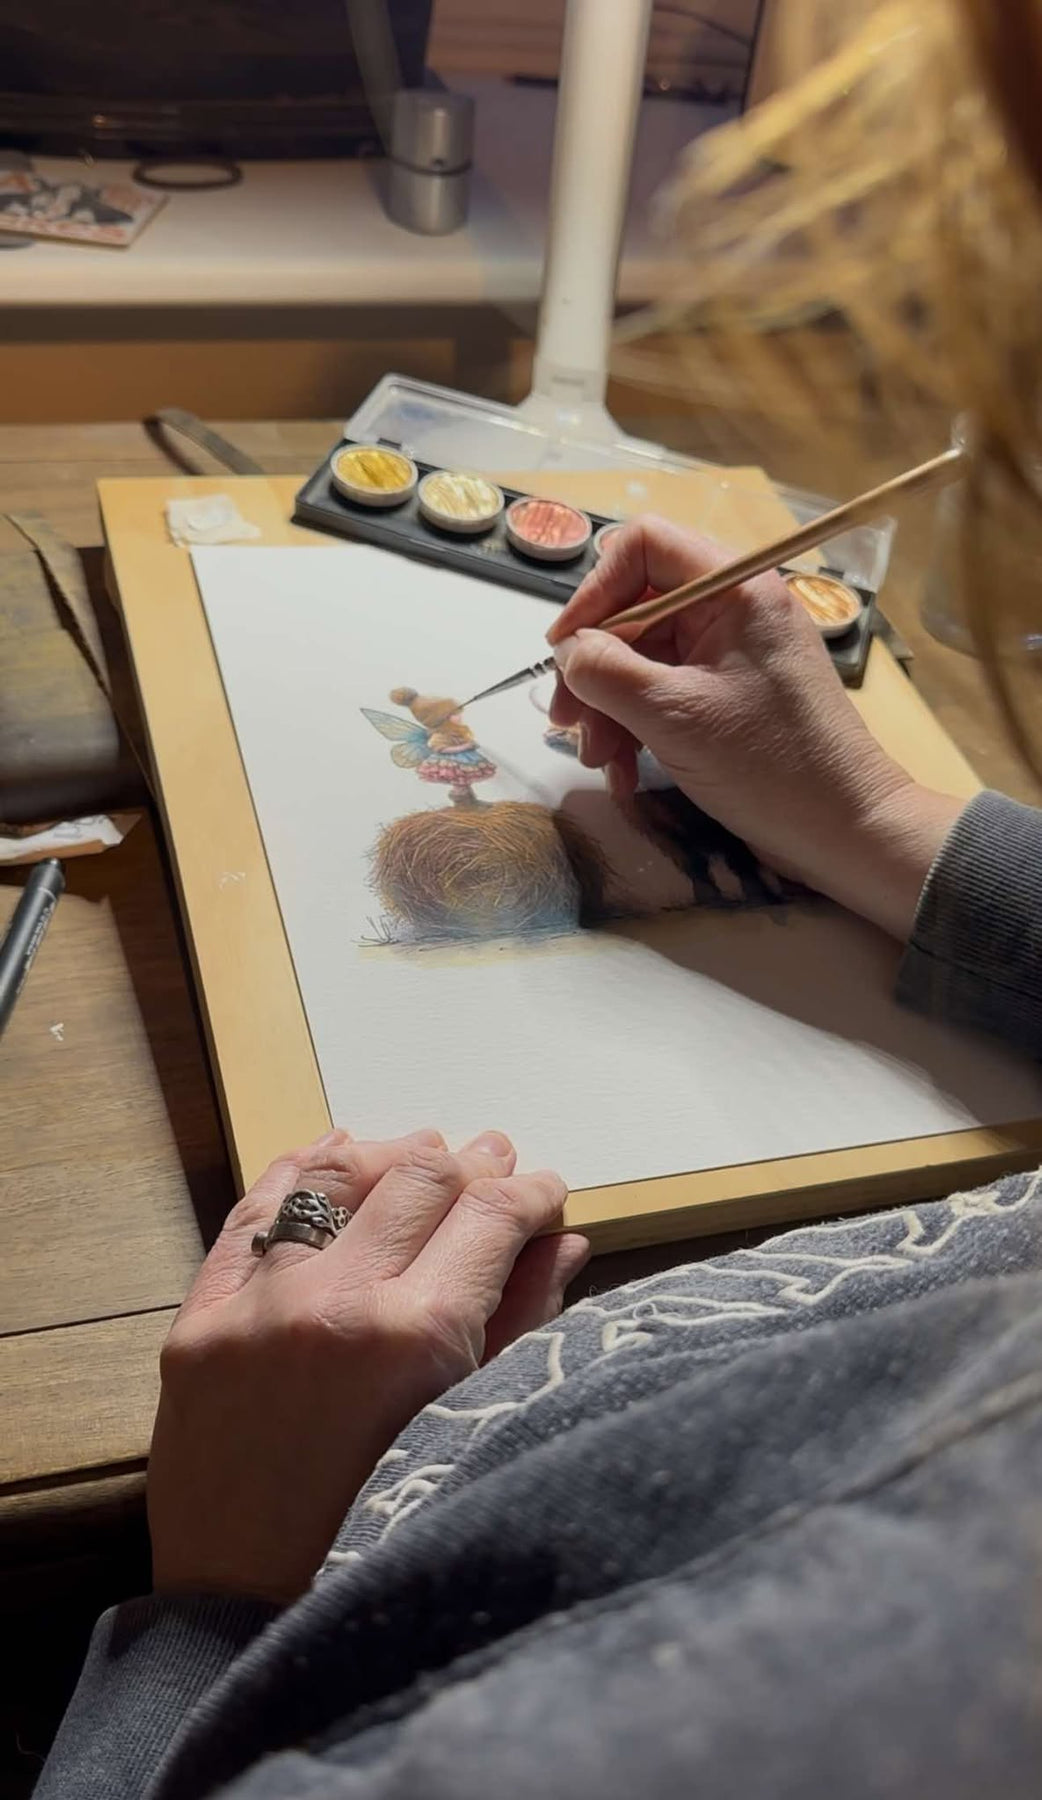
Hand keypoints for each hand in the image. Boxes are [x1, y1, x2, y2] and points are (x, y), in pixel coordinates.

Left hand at [148, 1126, 585, 1603]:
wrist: (247, 1602)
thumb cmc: (374, 1529)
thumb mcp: (464, 1427)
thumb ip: (519, 1325)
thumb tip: (561, 1243)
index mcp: (415, 1338)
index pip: (489, 1216)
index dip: (530, 1193)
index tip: (545, 1194)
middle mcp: (333, 1301)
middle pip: (420, 1176)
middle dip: (472, 1165)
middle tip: (495, 1168)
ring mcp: (255, 1304)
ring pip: (335, 1173)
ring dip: (390, 1155)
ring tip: (422, 1158)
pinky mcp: (198, 1316)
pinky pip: (254, 1208)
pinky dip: (300, 1172)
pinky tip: (335, 1157)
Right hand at [547, 515, 962, 940]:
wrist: (846, 828)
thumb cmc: (769, 764)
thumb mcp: (673, 715)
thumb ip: (606, 672)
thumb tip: (567, 651)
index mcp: (734, 589)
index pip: (643, 547)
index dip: (594, 592)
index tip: (564, 649)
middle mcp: (734, 608)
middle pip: (636, 610)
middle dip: (595, 667)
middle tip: (565, 721)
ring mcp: (733, 653)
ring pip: (645, 658)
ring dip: (610, 707)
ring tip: (601, 761)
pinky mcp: (731, 695)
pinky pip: (666, 692)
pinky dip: (637, 727)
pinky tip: (626, 772)